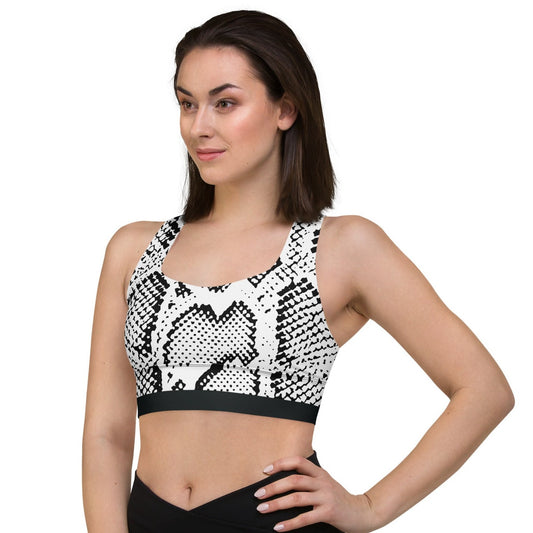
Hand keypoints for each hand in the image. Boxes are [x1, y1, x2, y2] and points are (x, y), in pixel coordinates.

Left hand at [255, 454, 378, 531]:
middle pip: (294, 480)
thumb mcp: (324, 484)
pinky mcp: (329, 512)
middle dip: (273, 487)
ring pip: (296, 498)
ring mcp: (326, 497)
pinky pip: (305, 518)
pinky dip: (289, 523)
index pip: (298, 461)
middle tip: (257, 494)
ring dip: (276, 504)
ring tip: (262, 509)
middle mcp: (322, 481)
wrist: (362, 513)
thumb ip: (308, 481)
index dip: (280, 463)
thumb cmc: (338, 499)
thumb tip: (280, 483)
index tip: (265, 470)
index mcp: (319, 472)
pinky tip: (278, 527)